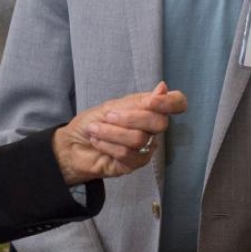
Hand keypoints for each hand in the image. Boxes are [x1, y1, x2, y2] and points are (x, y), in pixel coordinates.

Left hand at [53, 81, 186, 184]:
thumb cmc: (94, 121)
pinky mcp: (134, 164)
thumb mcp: (113, 105)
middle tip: (108, 116)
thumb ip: (139, 101)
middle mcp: (152, 128)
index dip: (170, 102)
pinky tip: (97, 141)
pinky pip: (127, 154)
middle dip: (130, 117)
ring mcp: (145, 147)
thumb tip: (163, 87)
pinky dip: (108, 145)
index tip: (150, 101)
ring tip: (95, 130)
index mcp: (150, 109)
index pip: (177, 103)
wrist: (73, 144)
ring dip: (111, 132)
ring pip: (139, 139)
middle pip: (160, 123)